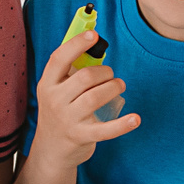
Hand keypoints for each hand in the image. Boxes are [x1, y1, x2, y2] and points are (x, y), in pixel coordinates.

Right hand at [25, 31, 139, 180]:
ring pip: (96, 97)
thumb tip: (95, 48)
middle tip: (111, 75)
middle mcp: (54, 100)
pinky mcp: (81, 136)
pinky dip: (122, 124)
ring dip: (114, 88)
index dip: (76, 44)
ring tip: (119, 86)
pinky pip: (105, 130)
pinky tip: (135, 119)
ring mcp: (67, 119)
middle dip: (105, 72)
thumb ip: (71, 72)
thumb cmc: (60, 111)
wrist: (51, 148)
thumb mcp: (57, 90)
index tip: (94, 35)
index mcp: (47, 84)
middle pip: (85, 77)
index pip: (59, 58)